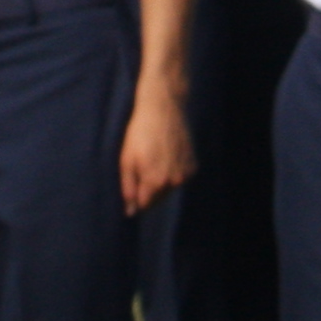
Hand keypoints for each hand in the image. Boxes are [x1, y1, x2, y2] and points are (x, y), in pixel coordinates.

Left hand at [118, 81, 195, 217]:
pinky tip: (168, 154)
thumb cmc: (139, 133)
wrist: (163, 108)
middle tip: (143, 165)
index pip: (144, 205)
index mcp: (155, 182)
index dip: (136, 195)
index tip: (133, 180)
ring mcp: (186, 173)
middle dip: (149, 189)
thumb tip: (131, 212)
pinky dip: (174, 171)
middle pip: (158, 198)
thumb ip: (128, 188)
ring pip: (170, 188)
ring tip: (155, 157)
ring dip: (162, 181)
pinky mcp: (194, 165)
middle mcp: (174, 182)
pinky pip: (180, 177)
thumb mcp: (126, 160)